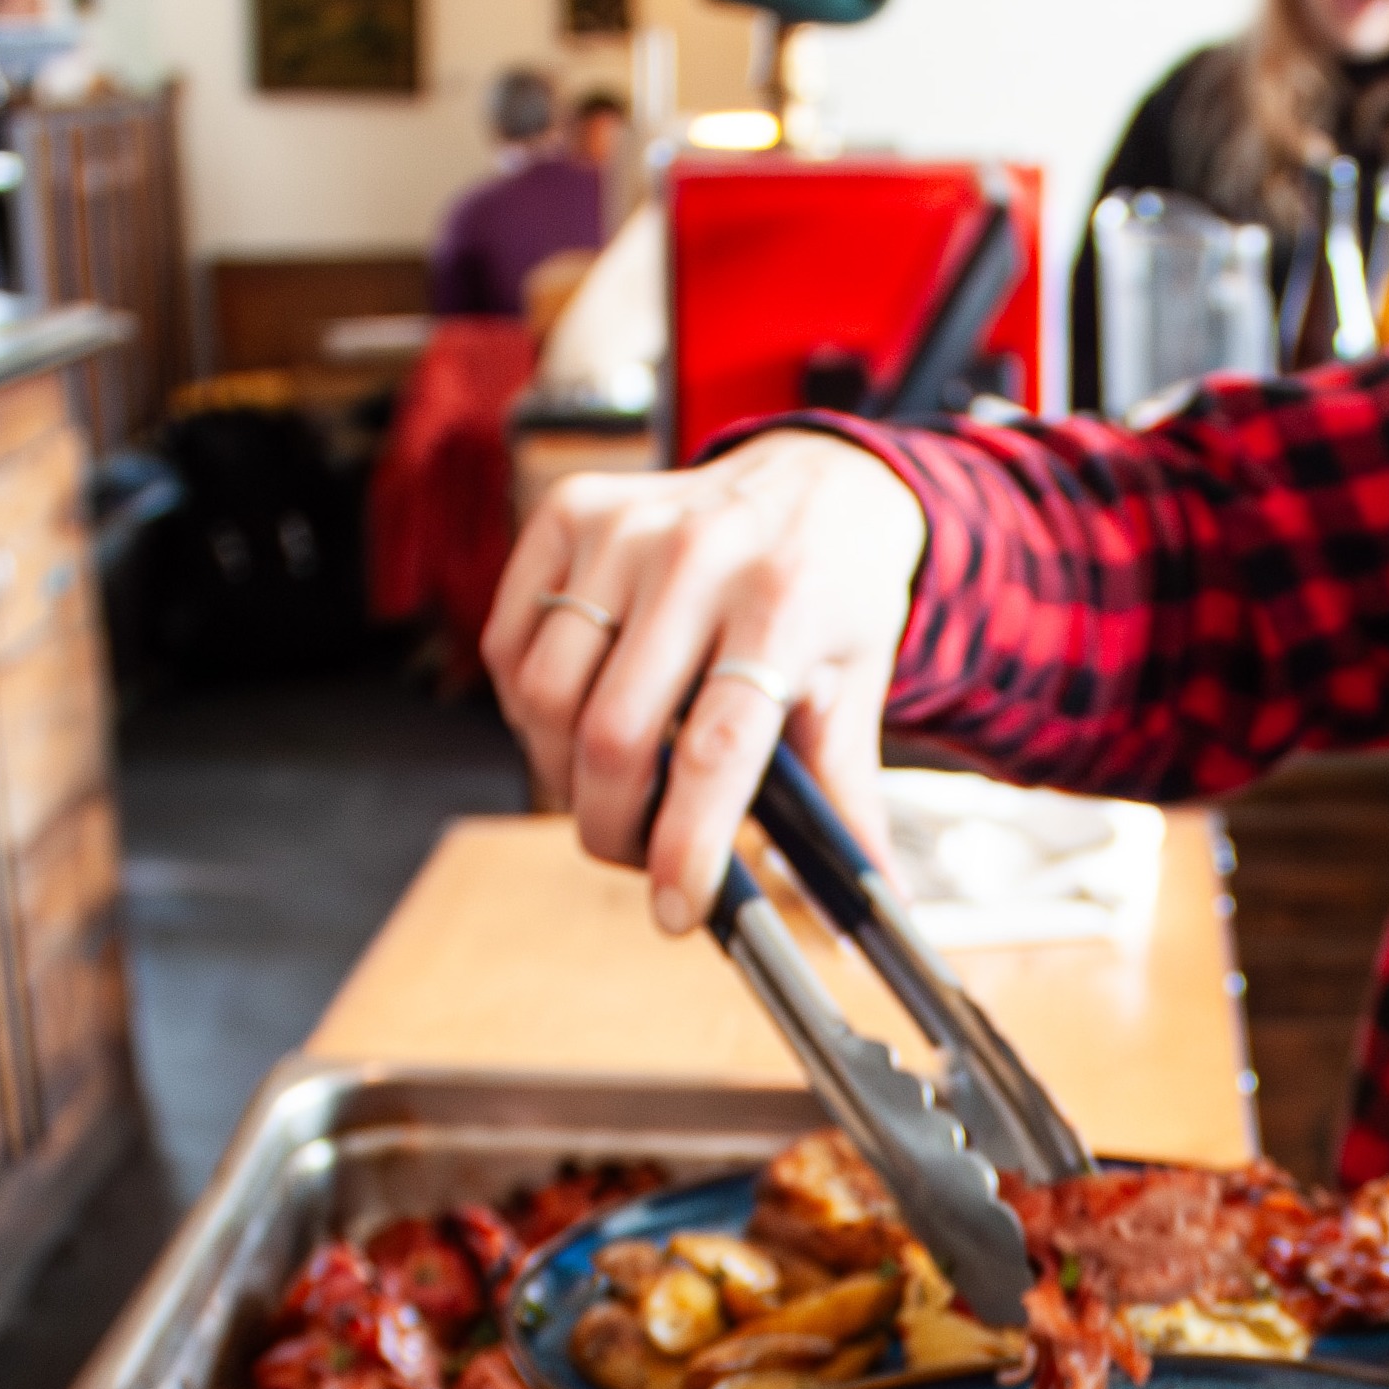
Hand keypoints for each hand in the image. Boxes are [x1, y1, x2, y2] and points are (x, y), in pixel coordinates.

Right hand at [481, 429, 928, 933]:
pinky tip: (582, 713)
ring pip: (545, 696)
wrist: (813, 476)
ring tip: (614, 783)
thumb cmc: (835, 594)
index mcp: (785, 606)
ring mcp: (624, 528)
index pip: (718, 750)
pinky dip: (532, 707)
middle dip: (611, 826)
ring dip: (563, 772)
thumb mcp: (862, 684)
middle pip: (612, 734)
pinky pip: (511, 643)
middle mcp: (698, 557)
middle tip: (637, 854)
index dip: (686, 845)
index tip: (675, 912)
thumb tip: (877, 904)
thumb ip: (848, 792)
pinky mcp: (568, 511)